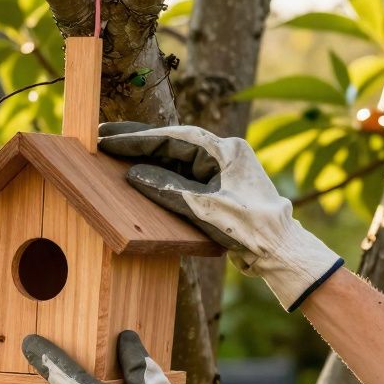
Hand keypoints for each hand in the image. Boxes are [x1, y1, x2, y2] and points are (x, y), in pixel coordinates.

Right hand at [98, 122, 342, 311]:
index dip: (137, 139)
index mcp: (225, 149)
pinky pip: (184, 171)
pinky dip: (161, 170)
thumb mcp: (203, 208)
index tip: (107, 138)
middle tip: (104, 134)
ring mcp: (223, 166)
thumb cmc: (248, 228)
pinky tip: (140, 169)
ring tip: (115, 149)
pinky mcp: (220, 183)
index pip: (172, 138)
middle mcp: (224, 152)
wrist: (280, 250)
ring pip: (177, 155)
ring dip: (147, 154)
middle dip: (138, 140)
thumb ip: (167, 187)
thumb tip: (135, 174)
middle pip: (173, 141)